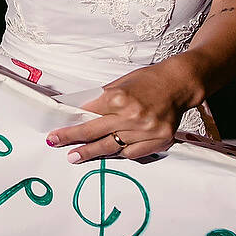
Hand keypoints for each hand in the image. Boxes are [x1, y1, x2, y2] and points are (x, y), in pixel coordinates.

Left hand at [46, 62, 189, 161]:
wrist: (178, 83)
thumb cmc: (148, 80)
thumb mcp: (120, 83)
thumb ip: (102, 100)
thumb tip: (80, 113)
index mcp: (119, 98)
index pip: (88, 115)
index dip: (71, 125)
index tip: (56, 133)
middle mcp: (132, 116)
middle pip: (95, 133)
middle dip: (73, 141)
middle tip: (58, 146)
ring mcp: (146, 130)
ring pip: (113, 147)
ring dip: (94, 152)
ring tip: (78, 156)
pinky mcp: (159, 140)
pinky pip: (133, 153)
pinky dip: (120, 153)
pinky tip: (109, 153)